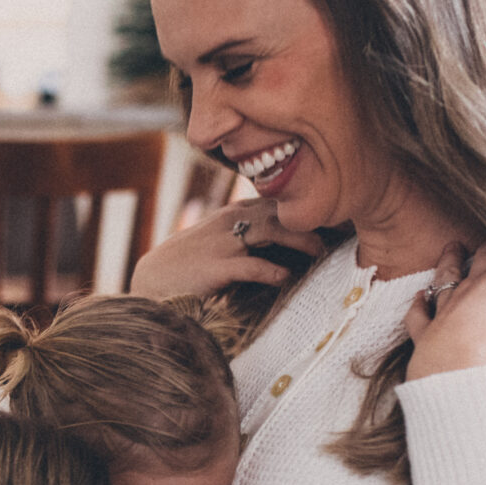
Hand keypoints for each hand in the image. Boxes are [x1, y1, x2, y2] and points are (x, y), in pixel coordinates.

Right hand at [130, 201, 319, 300]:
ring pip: (271, 230)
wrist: (152, 283)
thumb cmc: (188, 266)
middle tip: (334, 236)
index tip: (330, 219)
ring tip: (320, 253)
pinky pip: (252, 266)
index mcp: (232, 213)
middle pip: (279, 211)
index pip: (275, 201)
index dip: (303, 208)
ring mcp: (223, 242)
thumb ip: (246, 234)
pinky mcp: (217, 267)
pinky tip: (285, 277)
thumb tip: (283, 241)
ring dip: (300, 240)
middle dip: (309, 221)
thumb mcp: (218, 240)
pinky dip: (272, 271)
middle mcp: (229, 221)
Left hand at [403, 243, 485, 383]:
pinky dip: (419, 303)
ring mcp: (447, 306)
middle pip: (483, 258)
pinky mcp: (426, 329)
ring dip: (450, 260)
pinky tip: (419, 297)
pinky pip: (420, 311)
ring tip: (451, 248)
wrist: (461, 380)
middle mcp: (475, 286)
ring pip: (447, 276)